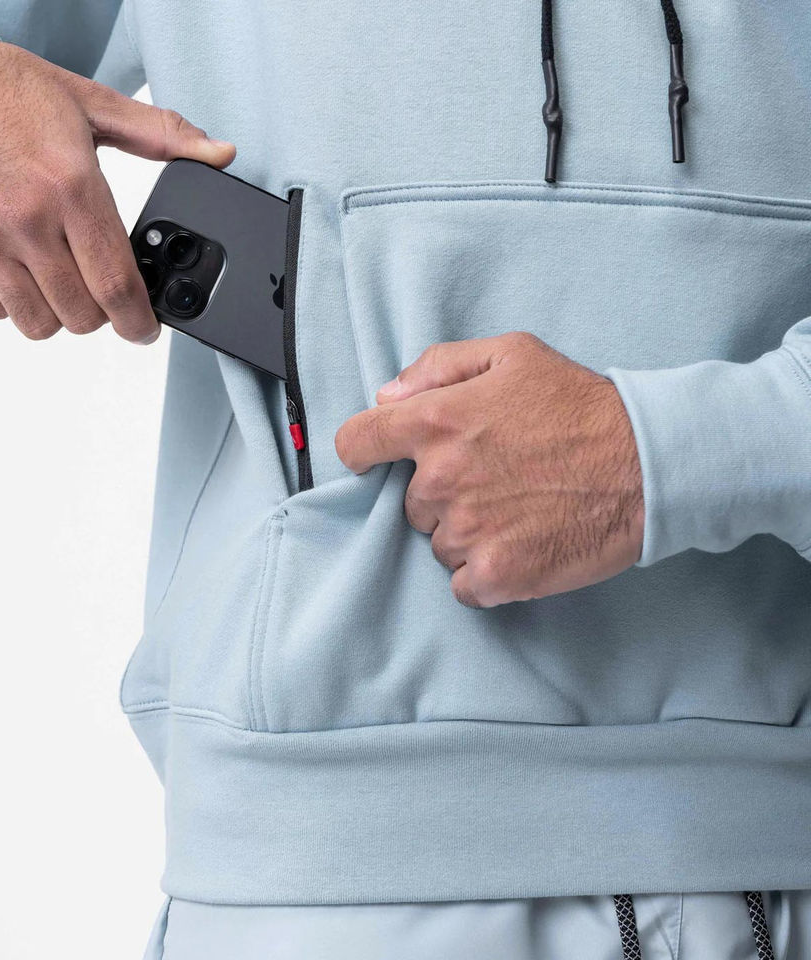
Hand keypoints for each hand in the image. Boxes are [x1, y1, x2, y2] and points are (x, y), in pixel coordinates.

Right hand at [0, 23, 235, 342]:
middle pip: (82, 316)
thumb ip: (161, 136)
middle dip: (102, 312)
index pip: (117, 286)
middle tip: (101, 289)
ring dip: (58, 312)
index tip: (145, 329)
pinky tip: (20, 270)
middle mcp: (25, 219)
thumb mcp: (91, 104)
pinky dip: (12, 302)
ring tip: (61, 279)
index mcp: (71, 185)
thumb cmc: (6, 91)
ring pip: (39, 323)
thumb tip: (220, 153)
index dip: (139, 322)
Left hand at [335, 333, 643, 606]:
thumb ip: (438, 367)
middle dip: (441, 493)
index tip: (382, 457)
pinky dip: (485, 572)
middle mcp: (440, 479)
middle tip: (496, 478)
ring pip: (438, 543)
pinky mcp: (495, 575)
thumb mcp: (512, 355)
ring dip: (467, 533)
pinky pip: (462, 583)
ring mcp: (466, 532)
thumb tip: (386, 397)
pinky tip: (521, 545)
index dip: (366, 449)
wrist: (648, 465)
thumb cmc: (581, 405)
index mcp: (436, 422)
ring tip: (518, 509)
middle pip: (409, 502)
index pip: (356, 444)